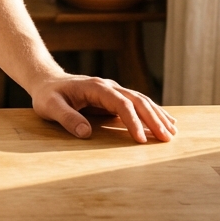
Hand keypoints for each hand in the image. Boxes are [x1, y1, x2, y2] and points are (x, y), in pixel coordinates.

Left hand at [30, 74, 175, 143]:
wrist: (46, 80)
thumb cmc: (47, 95)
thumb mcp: (50, 106)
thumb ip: (66, 118)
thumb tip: (85, 133)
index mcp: (95, 87)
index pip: (120, 103)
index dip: (132, 121)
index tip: (140, 139)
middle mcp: (108, 86)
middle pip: (137, 100)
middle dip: (153, 119)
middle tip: (166, 139)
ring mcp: (113, 91)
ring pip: (141, 101)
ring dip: (157, 116)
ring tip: (172, 132)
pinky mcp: (114, 97)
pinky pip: (138, 104)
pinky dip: (153, 112)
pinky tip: (165, 121)